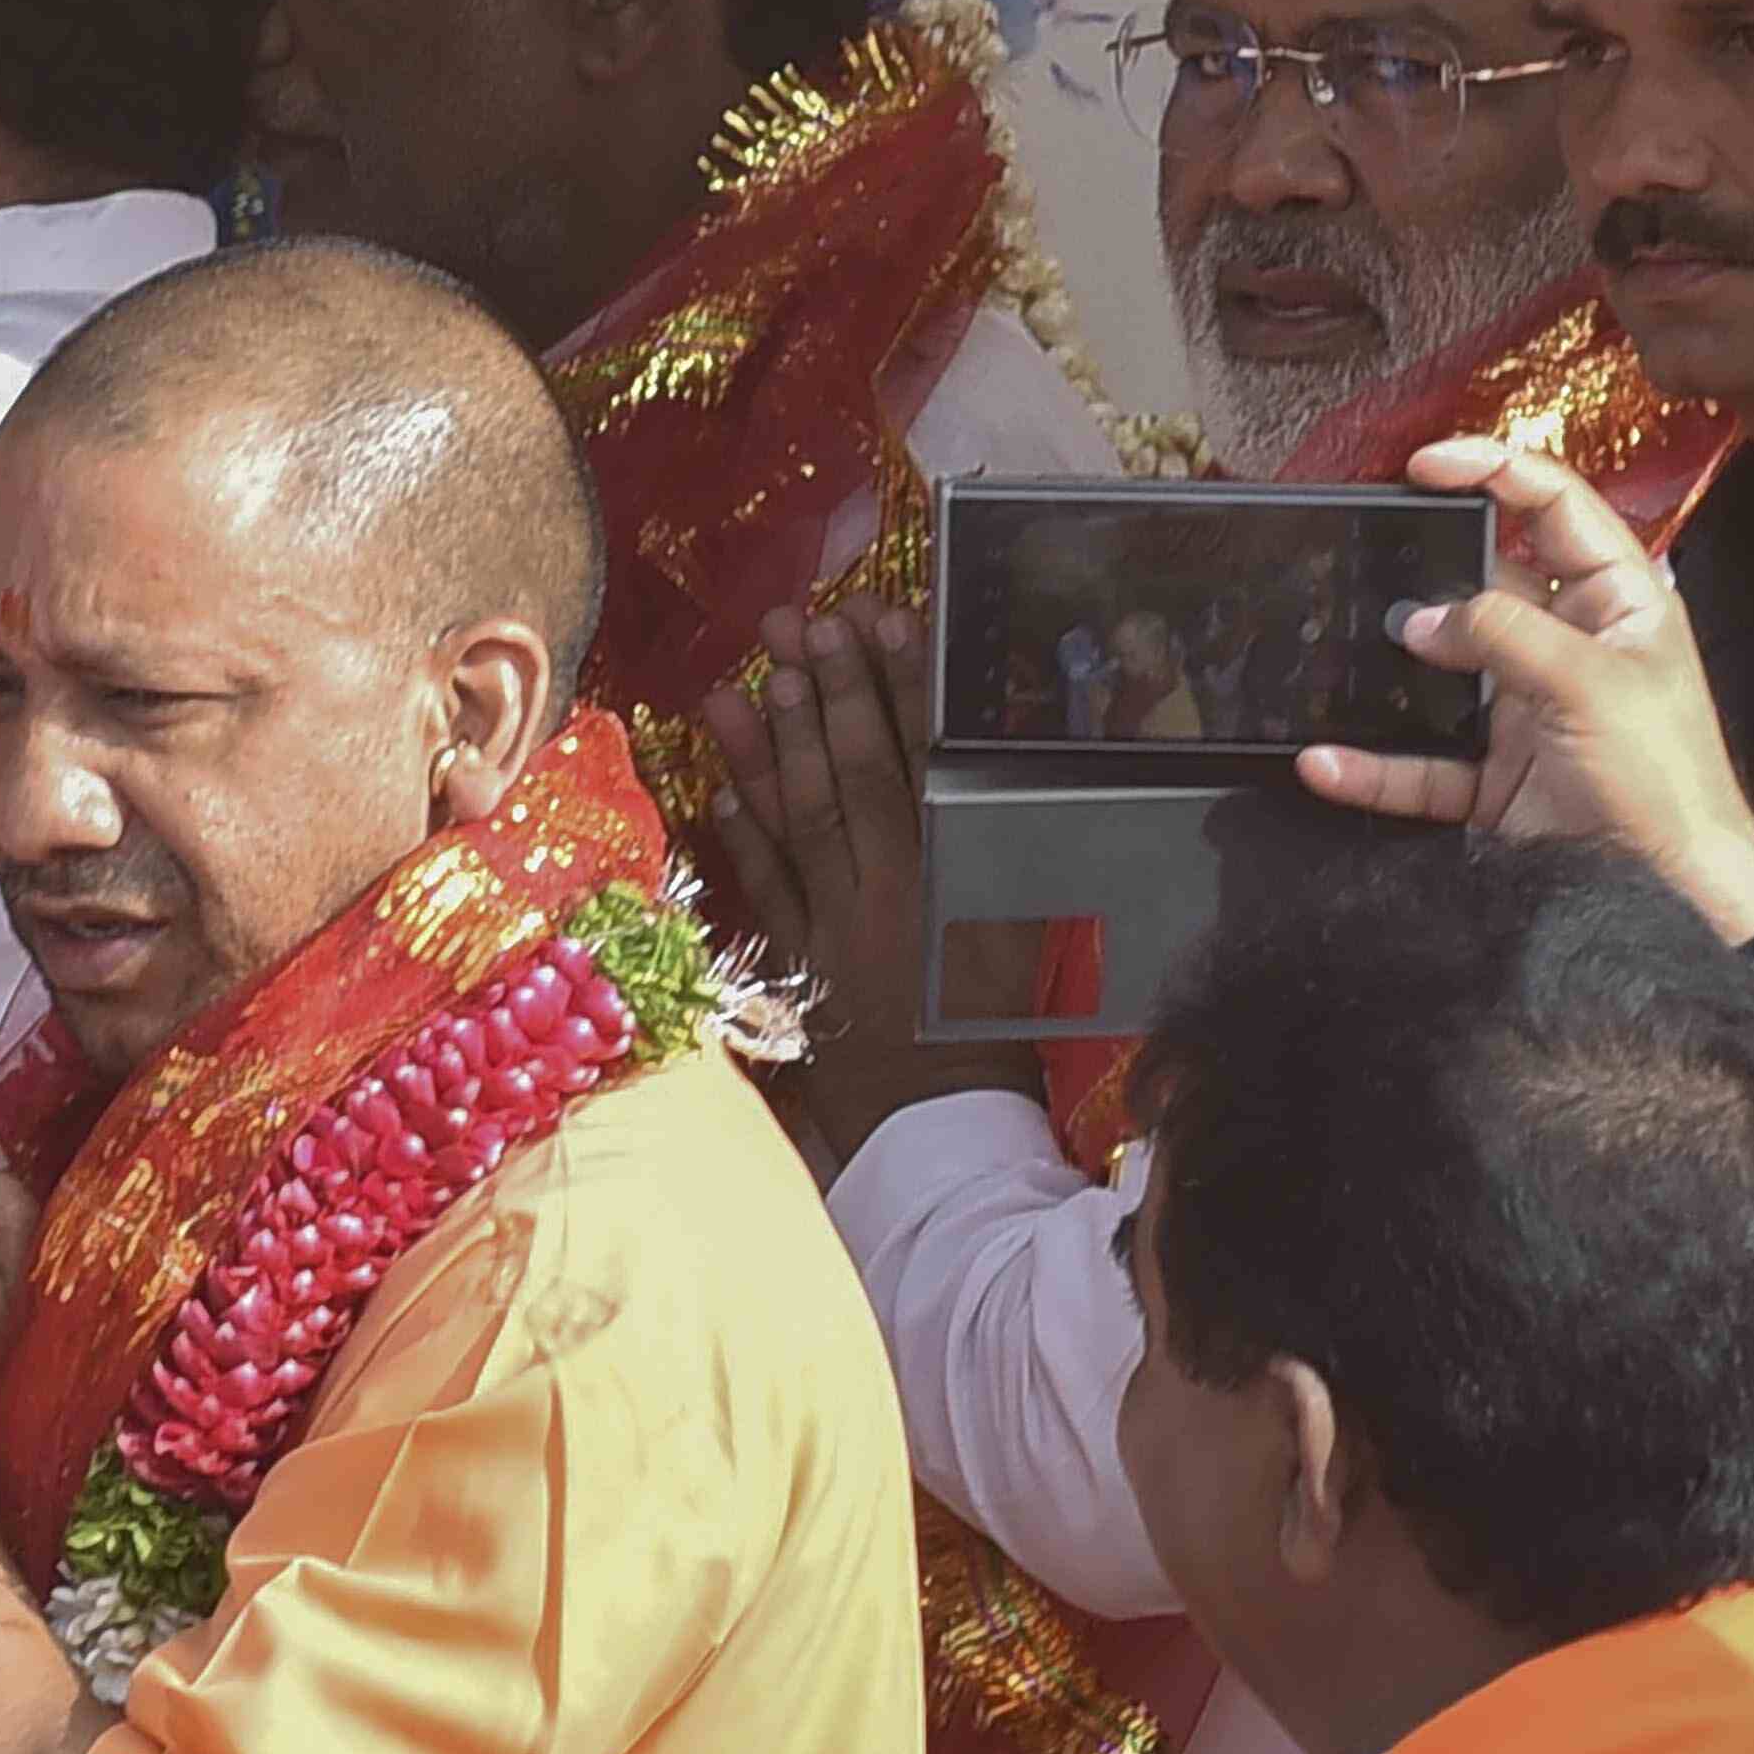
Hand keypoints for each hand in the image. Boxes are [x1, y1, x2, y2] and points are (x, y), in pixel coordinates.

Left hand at [697, 606, 1032, 1166]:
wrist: (948, 1131)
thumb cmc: (999, 1032)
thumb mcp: (1030, 933)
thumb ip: (1015, 855)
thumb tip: (1008, 773)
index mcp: (958, 877)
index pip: (926, 761)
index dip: (901, 688)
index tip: (881, 622)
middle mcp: (892, 892)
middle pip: (855, 775)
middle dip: (827, 694)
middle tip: (799, 625)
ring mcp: (838, 927)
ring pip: (803, 821)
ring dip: (775, 748)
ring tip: (748, 682)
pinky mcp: (799, 965)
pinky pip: (768, 892)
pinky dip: (745, 838)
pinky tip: (723, 785)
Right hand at [1298, 439, 1753, 942]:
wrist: (1672, 895)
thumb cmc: (1667, 783)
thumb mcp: (1591, 683)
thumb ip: (1503, 635)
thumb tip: (1422, 618)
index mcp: (1616, 602)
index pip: (1554, 507)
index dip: (1494, 471)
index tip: (1426, 466)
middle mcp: (1568, 647)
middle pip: (1483, 583)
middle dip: (1425, 572)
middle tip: (1370, 554)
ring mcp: (1526, 711)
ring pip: (1439, 674)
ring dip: (1387, 672)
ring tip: (1335, 655)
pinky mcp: (1493, 777)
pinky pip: (1418, 762)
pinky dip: (1372, 766)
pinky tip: (1330, 761)